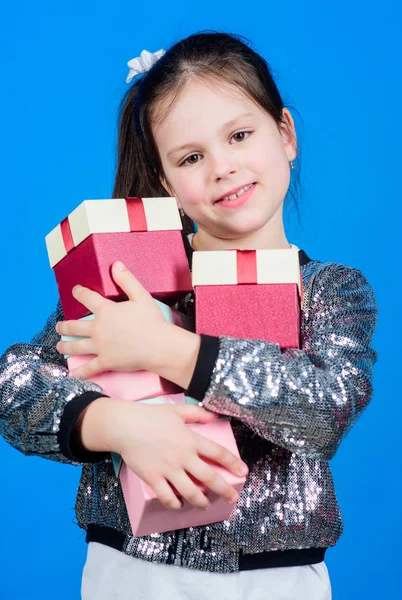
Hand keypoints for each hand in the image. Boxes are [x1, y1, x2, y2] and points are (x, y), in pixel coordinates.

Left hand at [55, 261, 170, 377]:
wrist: (159, 346)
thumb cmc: (153, 321)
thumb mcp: (141, 296)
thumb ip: (127, 280)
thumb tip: (116, 264)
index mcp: (106, 311)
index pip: (87, 298)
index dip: (79, 293)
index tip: (75, 291)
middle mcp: (98, 328)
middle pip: (74, 326)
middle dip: (64, 326)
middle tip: (59, 326)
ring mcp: (100, 347)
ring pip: (76, 346)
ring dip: (65, 346)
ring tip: (60, 346)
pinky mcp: (106, 362)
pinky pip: (89, 369)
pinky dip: (79, 373)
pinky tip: (71, 376)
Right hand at [81, 397, 248, 509]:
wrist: (124, 425)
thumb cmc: (150, 416)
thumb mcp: (177, 410)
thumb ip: (197, 413)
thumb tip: (214, 415)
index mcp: (190, 439)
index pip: (218, 453)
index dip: (233, 464)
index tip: (243, 472)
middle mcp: (182, 456)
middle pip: (209, 478)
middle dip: (224, 490)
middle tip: (232, 498)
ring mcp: (168, 469)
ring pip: (190, 492)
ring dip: (201, 501)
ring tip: (206, 505)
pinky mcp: (153, 478)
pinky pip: (167, 497)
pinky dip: (175, 503)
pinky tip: (179, 504)